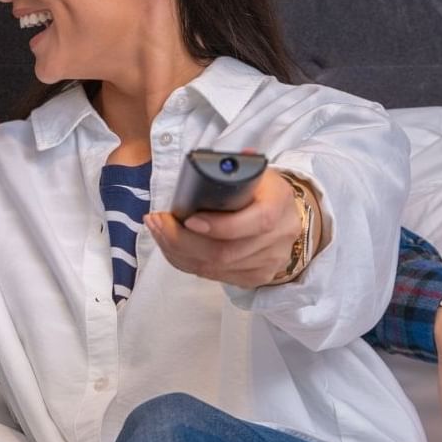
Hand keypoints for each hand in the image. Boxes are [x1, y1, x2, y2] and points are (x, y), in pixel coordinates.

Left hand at [145, 168, 300, 287]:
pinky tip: (171, 247)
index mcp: (280, 203)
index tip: (187, 219)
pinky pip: (213, 276)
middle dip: (182, 240)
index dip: (219, 225)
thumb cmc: (260, 188)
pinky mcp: (255, 278)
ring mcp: (269, 262)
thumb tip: (209, 163)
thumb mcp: (252, 171)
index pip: (256, 222)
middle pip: (226, 252)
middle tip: (157, 222)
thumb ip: (233, 168)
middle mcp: (279, 237)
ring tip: (158, 231)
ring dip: (177, 251)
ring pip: (214, 268)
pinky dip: (186, 262)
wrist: (284, 214)